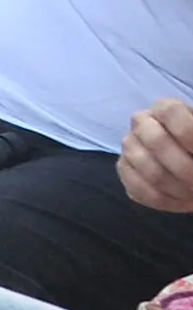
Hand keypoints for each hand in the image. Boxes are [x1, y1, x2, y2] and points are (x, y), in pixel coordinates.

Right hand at [124, 98, 192, 213]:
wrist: (188, 161)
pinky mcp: (124, 169)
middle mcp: (142, 122)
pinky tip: (180, 200)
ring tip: (192, 192)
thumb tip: (192, 157)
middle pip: (156, 141)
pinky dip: (164, 200)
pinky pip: (137, 188)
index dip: (189, 134)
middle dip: (185, 168)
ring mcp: (129, 145)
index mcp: (166, 109)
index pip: (171, 112)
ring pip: (147, 167)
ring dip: (177, 188)